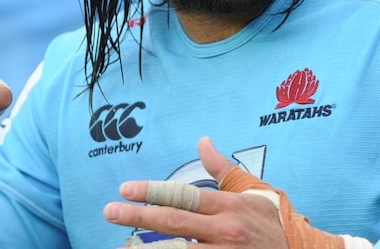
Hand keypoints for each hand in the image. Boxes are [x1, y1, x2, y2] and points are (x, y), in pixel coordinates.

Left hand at [104, 136, 287, 247]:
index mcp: (227, 206)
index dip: (152, 192)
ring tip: (119, 248)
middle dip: (138, 217)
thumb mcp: (250, 189)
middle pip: (174, 224)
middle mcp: (224, 232)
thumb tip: (202, 141)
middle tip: (109, 212)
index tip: (125, 189)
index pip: (184, 196)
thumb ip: (221, 168)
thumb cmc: (271, 219)